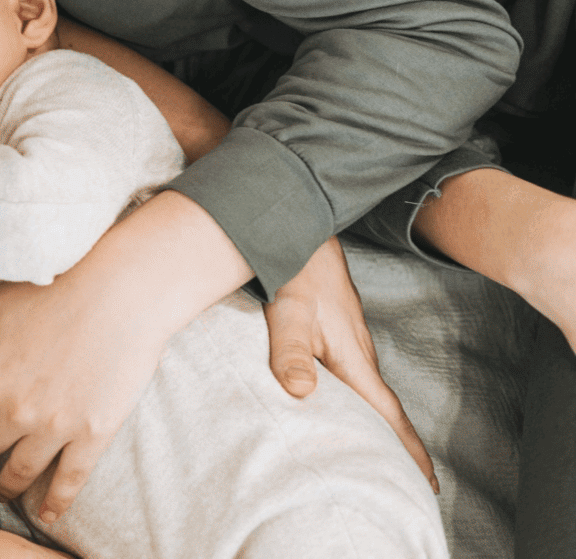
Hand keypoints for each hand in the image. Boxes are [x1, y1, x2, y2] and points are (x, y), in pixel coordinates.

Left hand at [0, 190, 252, 522]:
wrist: (120, 293)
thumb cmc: (57, 287)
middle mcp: (14, 409)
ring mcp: (54, 428)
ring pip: (18, 471)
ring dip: (6, 484)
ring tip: (3, 491)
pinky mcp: (91, 436)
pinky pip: (68, 481)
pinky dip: (55, 503)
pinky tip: (46, 514)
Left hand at [263, 236, 437, 492]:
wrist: (300, 234)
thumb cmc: (295, 275)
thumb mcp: (287, 315)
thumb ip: (292, 353)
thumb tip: (303, 393)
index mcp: (355, 359)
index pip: (388, 413)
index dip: (408, 448)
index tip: (429, 481)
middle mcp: (360, 354)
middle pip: (383, 409)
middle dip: (397, 446)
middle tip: (405, 482)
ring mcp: (350, 342)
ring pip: (367, 391)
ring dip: (375, 422)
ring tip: (372, 454)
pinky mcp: (336, 333)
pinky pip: (352, 375)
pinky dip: (355, 398)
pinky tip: (340, 405)